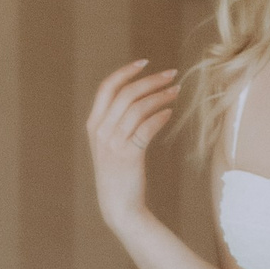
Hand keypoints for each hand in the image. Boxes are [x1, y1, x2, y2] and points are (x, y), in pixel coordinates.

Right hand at [85, 59, 180, 234]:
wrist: (118, 206)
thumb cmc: (118, 174)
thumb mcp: (109, 145)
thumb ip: (116, 122)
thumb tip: (139, 96)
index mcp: (93, 125)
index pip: (107, 87)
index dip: (126, 71)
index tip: (145, 62)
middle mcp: (100, 131)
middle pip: (127, 93)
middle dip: (151, 79)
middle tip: (172, 74)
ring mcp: (113, 143)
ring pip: (138, 107)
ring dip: (160, 96)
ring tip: (176, 91)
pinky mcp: (128, 155)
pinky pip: (147, 127)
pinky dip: (160, 116)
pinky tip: (170, 113)